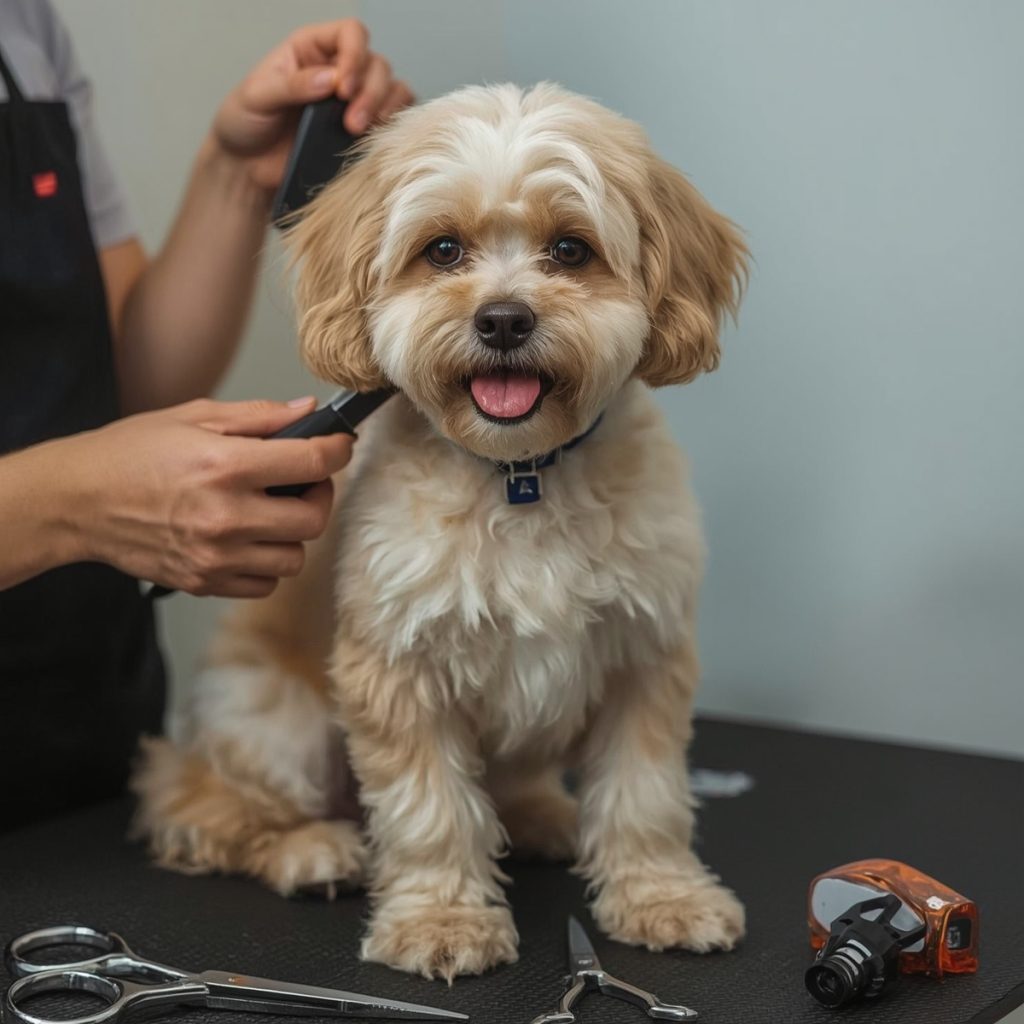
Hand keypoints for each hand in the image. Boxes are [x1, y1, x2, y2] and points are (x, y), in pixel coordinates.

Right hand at [67, 398, 352, 597]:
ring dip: (292, 534)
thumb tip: (308, 411)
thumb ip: (258, 416)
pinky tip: (250, 539)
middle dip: (319, 495)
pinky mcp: (203, 582)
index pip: (312, 463)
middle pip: (312, 519)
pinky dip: (267, 563)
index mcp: (225, 467)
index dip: (337, 451)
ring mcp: (215, 556)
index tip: (339, 446)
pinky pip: (264, 584)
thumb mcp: (193, 417)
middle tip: (305, 481)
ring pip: (293, 558)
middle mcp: (225, 516)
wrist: (75, 502)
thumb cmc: (130, 453)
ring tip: (272, 512)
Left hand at [212, 19, 413, 191]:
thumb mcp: (256, 97)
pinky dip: (393, 125)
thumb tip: (331, 79)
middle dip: (370, 92)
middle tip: (351, 122)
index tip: (343, 89)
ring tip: (358, 131)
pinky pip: (394, 118)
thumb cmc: (245, 124)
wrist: (247, 167)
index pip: (351, 33)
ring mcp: (352, 101)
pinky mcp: (360, 131)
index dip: (355, 55)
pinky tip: (375, 137)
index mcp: (311, 49)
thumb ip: (292, 85)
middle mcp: (338, 69)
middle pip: (377, 64)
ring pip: (391, 89)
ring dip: (384, 108)